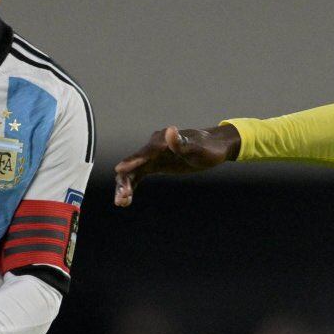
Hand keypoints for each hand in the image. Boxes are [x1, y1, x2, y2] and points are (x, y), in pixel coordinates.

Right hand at [112, 124, 239, 206]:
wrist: (215, 147)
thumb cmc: (209, 148)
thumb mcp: (198, 149)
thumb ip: (182, 143)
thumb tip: (170, 130)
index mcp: (161, 142)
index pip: (143, 153)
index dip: (131, 162)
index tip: (119, 171)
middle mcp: (153, 147)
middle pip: (133, 164)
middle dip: (125, 180)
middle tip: (121, 199)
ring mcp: (153, 156)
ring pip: (133, 171)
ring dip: (125, 185)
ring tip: (121, 203)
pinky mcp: (155, 164)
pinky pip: (139, 175)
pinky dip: (132, 185)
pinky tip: (126, 200)